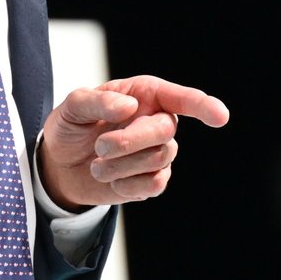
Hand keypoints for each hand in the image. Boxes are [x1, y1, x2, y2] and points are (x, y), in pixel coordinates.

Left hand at [39, 75, 229, 210]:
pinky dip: (127, 184)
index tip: (220, 117)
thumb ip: (96, 101)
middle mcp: (158, 121)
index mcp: (145, 94)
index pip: (181, 98)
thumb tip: (130, 107)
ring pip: (160, 158)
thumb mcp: (72, 107)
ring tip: (96, 165)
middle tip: (100, 147)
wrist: (60, 165)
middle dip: (131, 140)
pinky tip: (111, 180)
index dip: (203, 106)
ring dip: (121, 164)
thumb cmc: (71, 127)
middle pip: (166, 131)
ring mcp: (158, 152)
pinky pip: (154, 185)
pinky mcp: (152, 180)